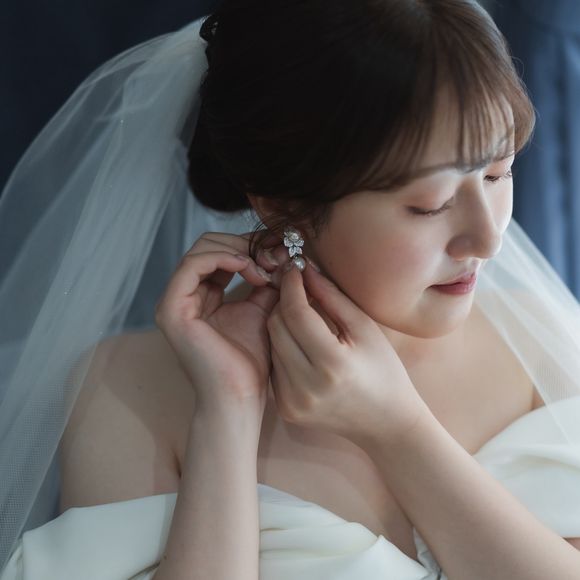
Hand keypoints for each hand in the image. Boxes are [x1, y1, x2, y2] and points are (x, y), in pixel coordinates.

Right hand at [155, 232, 286, 414]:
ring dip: (238, 250)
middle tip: (276, 254)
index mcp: (201, 295)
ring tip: (266, 266)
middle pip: (209, 245)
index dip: (250, 244)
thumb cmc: (251, 360)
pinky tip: (249, 267)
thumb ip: (265, 281)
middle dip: (246, 244)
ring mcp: (173, 301)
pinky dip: (223, 258)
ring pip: (201, 249)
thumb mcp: (262, 309)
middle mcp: (183, 295)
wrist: (240, 395)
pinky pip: (193, 265)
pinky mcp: (171, 309)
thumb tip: (279, 252)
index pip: (220, 252)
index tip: (280, 247)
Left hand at [266, 262, 425, 445]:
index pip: (296, 313)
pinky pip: (273, 365)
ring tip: (302, 315)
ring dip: (282, 324)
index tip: (294, 268)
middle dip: (284, 302)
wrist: (385, 423)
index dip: (292, 286)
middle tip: (298, 288)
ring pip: (271, 344)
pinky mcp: (285, 409)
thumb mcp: (365, 328)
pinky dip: (283, 348)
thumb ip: (332, 296)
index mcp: (332, 364)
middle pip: (276, 327)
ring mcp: (291, 401)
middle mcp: (306, 386)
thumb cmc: (383, 370)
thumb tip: (305, 269)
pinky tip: (301, 343)